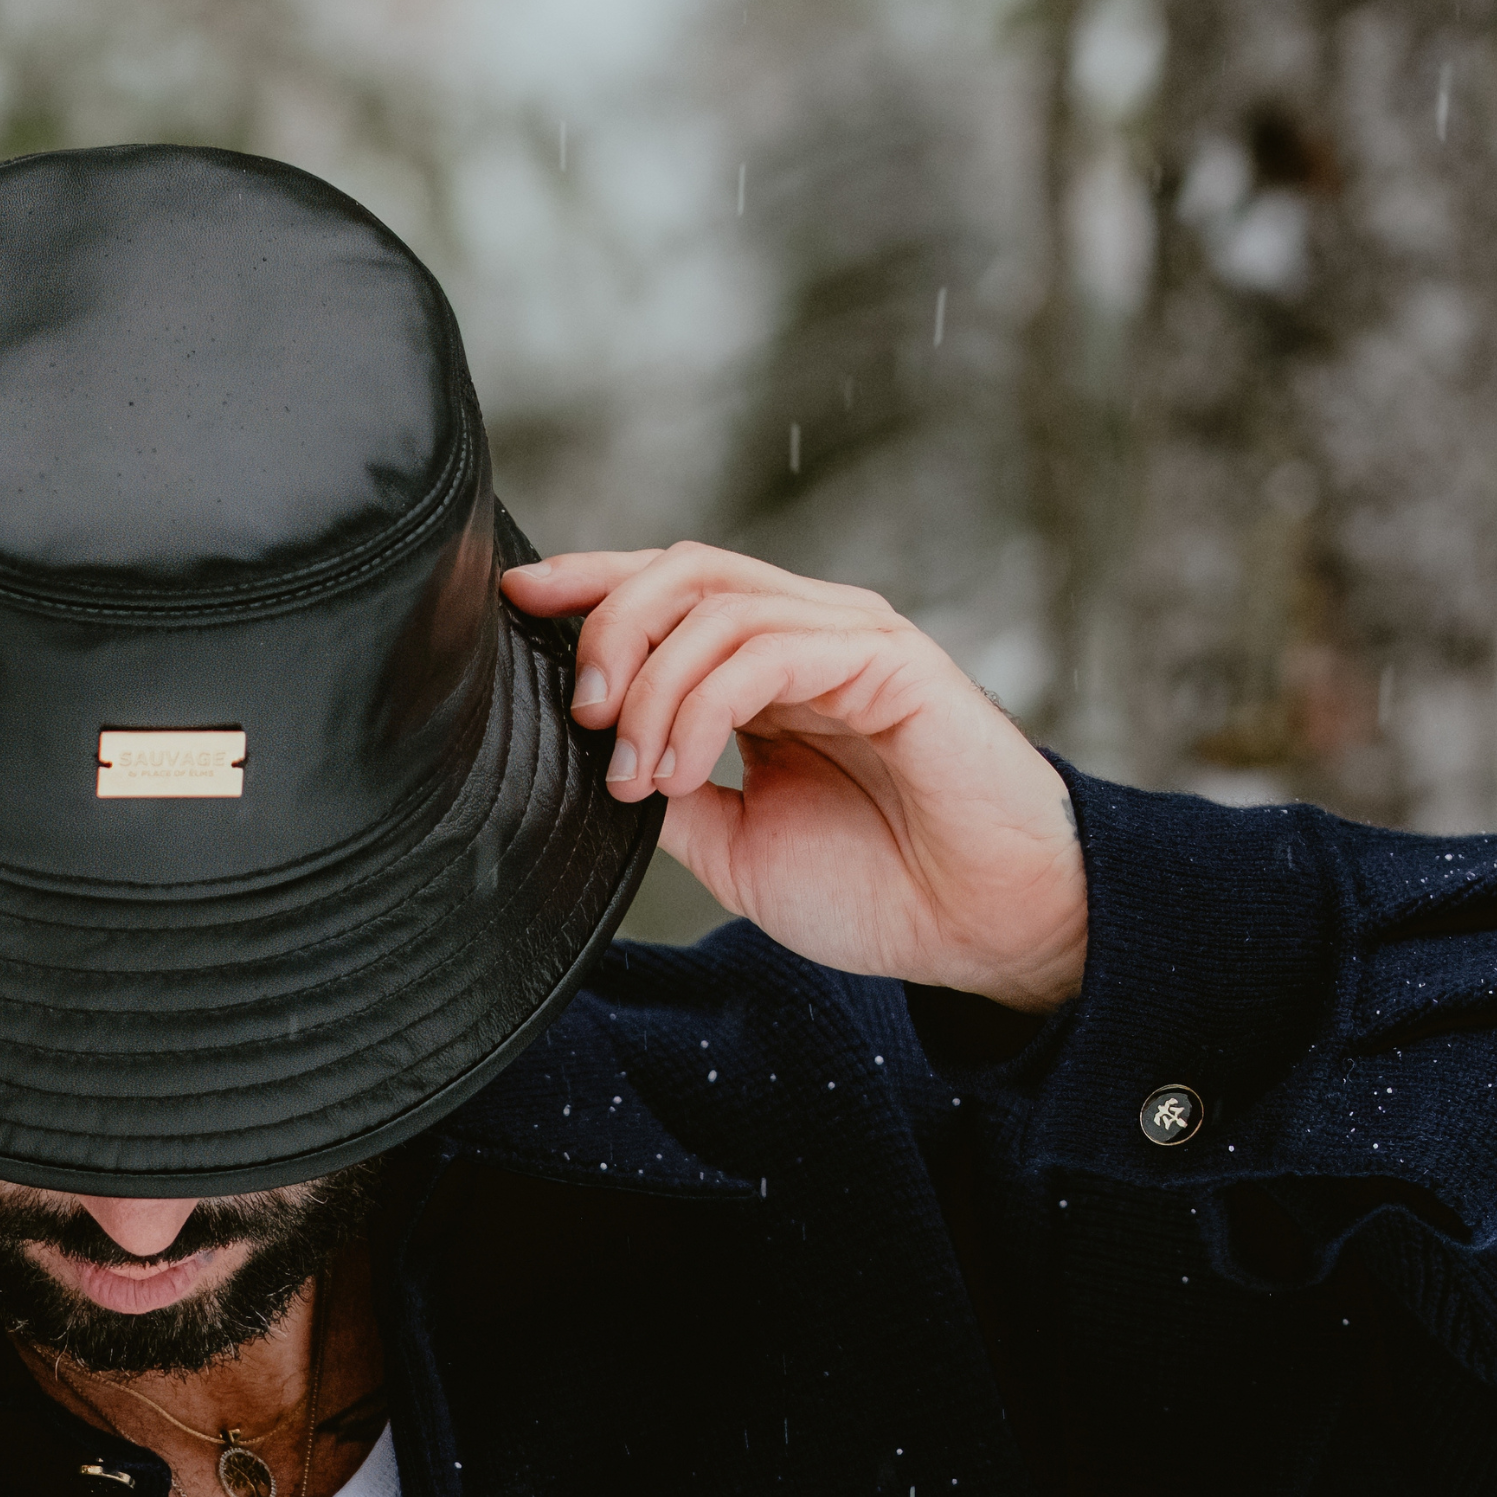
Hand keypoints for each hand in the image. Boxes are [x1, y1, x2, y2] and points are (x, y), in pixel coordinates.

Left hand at [503, 545, 1088, 1011]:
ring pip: (715, 603)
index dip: (590, 585)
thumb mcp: (735, 846)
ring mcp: (849, 640)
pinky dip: (700, 706)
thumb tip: (588, 764)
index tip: (516, 600)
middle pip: (681, 570)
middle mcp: (808, 636)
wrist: (980, 926)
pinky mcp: (886, 660)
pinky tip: (680, 771)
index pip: (671, 593)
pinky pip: (766, 649)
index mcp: (771, 670)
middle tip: (580, 716)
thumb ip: (669, 795)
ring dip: (650, 688)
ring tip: (633, 775)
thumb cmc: (878, 889)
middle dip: (606, 628)